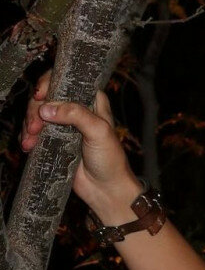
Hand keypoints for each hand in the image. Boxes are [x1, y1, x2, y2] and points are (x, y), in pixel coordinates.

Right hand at [19, 68, 143, 213]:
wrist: (106, 190)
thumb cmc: (110, 160)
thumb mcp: (99, 132)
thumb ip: (76, 115)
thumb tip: (47, 109)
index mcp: (92, 100)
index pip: (66, 80)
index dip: (49, 83)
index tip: (40, 96)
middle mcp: (77, 109)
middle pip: (46, 96)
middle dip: (35, 109)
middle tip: (35, 127)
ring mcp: (64, 125)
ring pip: (38, 113)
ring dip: (30, 125)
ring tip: (30, 141)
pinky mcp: (54, 140)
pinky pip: (35, 131)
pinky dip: (29, 136)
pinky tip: (28, 145)